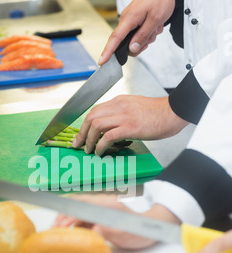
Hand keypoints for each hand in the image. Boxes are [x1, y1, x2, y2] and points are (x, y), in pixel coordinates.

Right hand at [54, 194, 179, 249]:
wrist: (152, 227)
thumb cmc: (140, 230)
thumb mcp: (126, 235)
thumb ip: (110, 232)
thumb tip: (95, 231)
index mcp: (107, 205)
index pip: (82, 206)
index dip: (68, 215)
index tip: (59, 225)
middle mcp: (101, 203)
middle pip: (76, 205)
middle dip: (62, 216)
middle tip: (53, 230)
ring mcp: (100, 209)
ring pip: (78, 211)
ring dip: (66, 220)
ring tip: (57, 233)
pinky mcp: (100, 216)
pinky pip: (84, 218)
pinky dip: (74, 224)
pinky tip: (69, 234)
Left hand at [72, 95, 187, 155]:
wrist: (173, 112)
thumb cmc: (158, 113)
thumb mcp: (136, 107)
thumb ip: (122, 113)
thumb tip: (111, 127)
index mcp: (119, 101)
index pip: (95, 110)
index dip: (85, 124)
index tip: (82, 134)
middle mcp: (119, 106)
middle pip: (91, 116)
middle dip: (82, 132)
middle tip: (79, 144)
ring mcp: (124, 116)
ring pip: (96, 125)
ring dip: (89, 139)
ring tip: (89, 150)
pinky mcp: (130, 127)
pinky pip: (108, 136)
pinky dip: (101, 145)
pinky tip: (101, 152)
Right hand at [99, 0, 178, 64]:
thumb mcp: (155, 19)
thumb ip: (143, 36)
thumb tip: (132, 49)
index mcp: (129, 18)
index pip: (115, 39)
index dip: (107, 52)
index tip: (102, 62)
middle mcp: (127, 19)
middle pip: (127, 43)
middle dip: (140, 44)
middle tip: (152, 35)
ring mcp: (131, 20)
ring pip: (136, 39)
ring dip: (148, 37)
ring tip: (156, 26)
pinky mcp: (136, 19)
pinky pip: (140, 32)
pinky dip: (149, 31)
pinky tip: (155, 24)